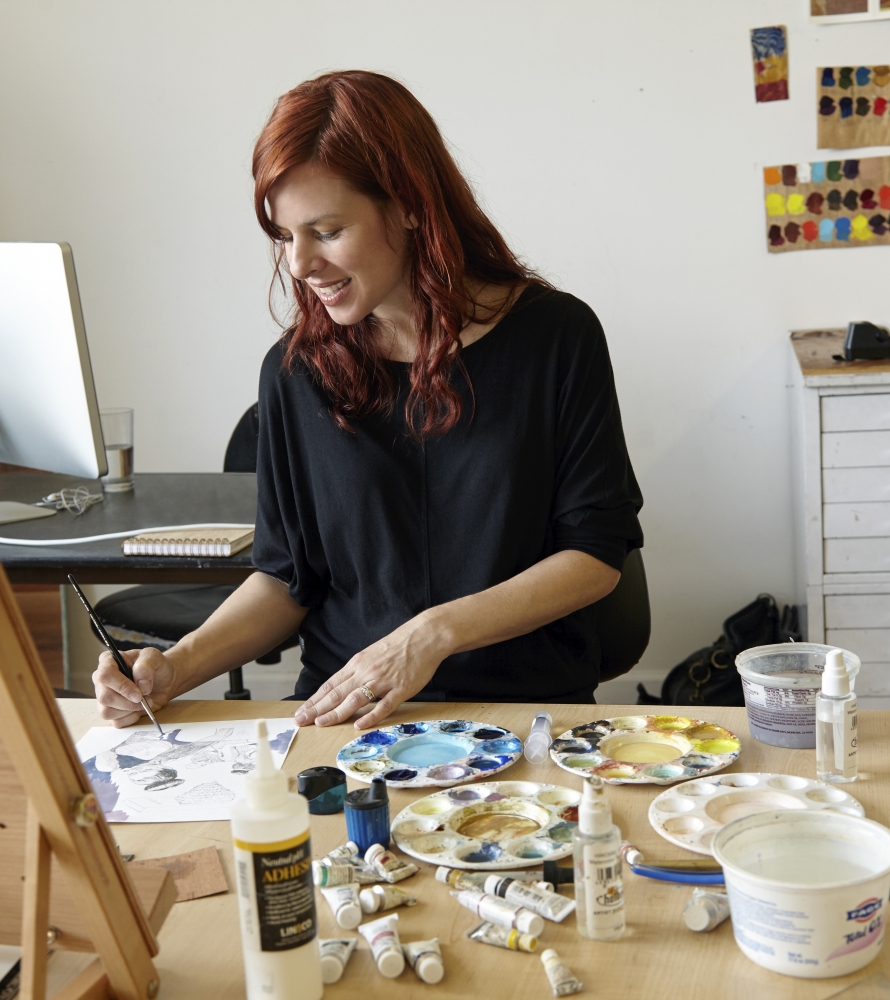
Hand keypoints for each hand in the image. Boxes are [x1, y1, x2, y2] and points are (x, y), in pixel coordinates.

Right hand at [92, 647, 177, 727]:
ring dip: (129, 710)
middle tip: (145, 698)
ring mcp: (104, 696)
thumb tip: (141, 685)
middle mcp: (102, 680)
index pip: (105, 676)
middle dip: (128, 702)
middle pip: (104, 697)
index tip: (138, 693)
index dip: (121, 687)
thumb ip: (146, 666)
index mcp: (108, 661)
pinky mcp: (111, 711)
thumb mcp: (154, 657)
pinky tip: (138, 709)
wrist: (164, 681)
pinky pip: (115, 722)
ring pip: (107, 712)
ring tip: (144, 702)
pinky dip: (130, 718)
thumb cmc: (156, 666)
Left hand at [293, 613, 451, 729]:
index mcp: (357, 664)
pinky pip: (383, 705)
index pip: (330, 685)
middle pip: (336, 693)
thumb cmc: (399, 644)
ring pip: (354, 699)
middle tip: (300, 721)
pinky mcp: (401, 688)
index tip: (301, 712)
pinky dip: (370, 716)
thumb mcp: (372, 654)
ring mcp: (383, 681)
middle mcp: (366, 672)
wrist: (425, 636)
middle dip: (317, 709)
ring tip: (321, 724)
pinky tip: (358, 725)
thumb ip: (358, 671)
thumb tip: (344, 687)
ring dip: (336, 713)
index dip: (314, 700)